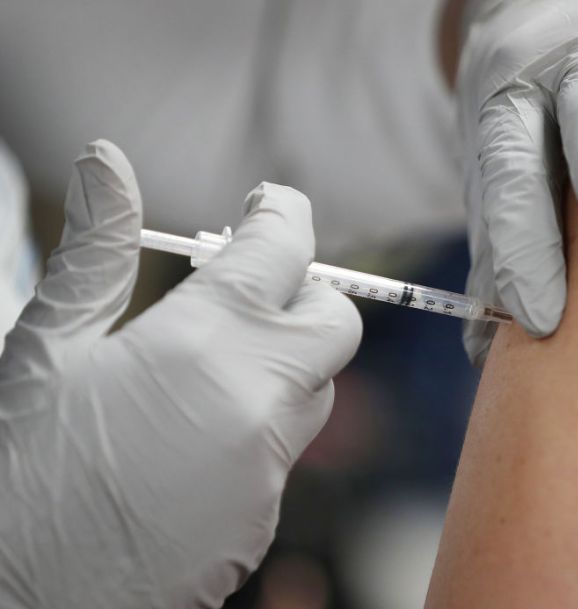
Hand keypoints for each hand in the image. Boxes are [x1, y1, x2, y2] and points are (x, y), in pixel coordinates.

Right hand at [0, 141, 361, 607]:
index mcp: (206, 341)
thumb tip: (110, 161)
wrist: (15, 597)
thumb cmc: (18, 464)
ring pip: (313, 392)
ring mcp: (268, 468)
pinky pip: (282, 456)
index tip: (269, 205)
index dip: (284, 213)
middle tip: (247, 293)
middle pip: (336, 322)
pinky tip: (187, 445)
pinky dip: (255, 432)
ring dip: (281, 366)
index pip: (285, 248)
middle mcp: (259, 401)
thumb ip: (96, 249)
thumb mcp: (46, 346)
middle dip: (304, 296)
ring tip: (204, 372)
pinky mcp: (262, 519)